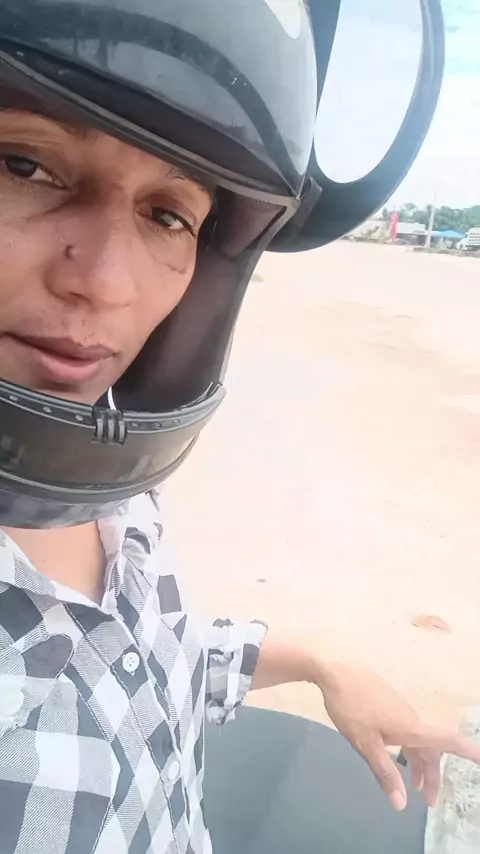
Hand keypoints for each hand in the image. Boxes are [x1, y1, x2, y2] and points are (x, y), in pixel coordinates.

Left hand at [318, 662, 479, 810]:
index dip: (467, 751)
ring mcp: (400, 709)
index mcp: (411, 728)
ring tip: (412, 785)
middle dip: (432, 775)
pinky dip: (408, 750)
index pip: (447, 741)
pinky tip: (395, 756)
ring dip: (418, 763)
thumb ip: (384, 773)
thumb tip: (401, 804)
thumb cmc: (351, 706)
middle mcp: (411, 718)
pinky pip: (407, 731)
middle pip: (431, 748)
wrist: (336, 669)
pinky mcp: (388, 704)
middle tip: (429, 801)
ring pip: (418, 740)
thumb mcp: (365, 744)